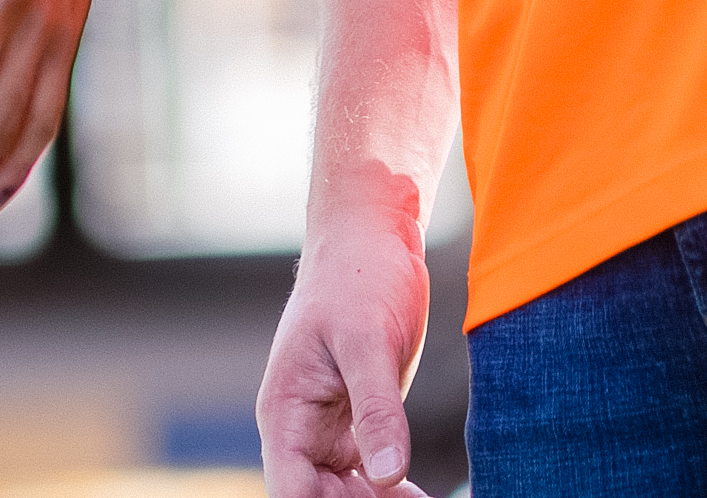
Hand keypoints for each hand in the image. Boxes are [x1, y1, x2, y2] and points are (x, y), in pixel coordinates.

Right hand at [258, 218, 434, 494]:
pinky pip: (369, 472)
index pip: (290, 488)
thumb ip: (377, 410)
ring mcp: (330, 426)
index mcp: (285, 410)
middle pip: (318, 497)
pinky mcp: (360, 418)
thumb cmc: (359, 275)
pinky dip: (392, 490)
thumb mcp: (368, 340)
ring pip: (344, 492)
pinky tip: (421, 495)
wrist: (372, 236)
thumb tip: (389, 477)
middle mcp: (301, 427)